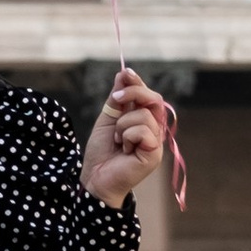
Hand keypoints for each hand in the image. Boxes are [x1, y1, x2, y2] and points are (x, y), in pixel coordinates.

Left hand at [81, 73, 170, 208]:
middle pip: (154, 99)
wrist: (95, 177)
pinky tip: (124, 149)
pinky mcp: (155, 154)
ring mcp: (156, 142)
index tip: (125, 73)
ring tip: (117, 140)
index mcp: (143, 121)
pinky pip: (143, 131)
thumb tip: (124, 73)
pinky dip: (127, 136)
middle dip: (135, 92)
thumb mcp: (107, 119)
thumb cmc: (101, 151)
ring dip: (123, 125)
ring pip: (145, 115)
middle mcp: (153, 130)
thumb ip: (117, 100)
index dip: (138, 82)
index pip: (148, 96)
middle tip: (116, 97)